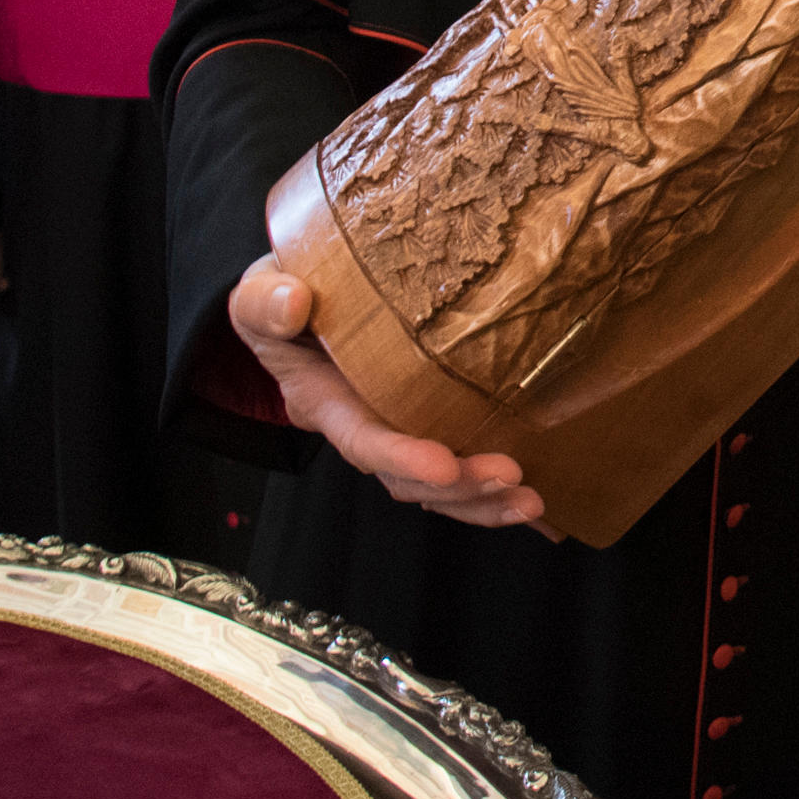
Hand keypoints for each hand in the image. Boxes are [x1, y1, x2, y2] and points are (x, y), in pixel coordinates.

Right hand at [228, 256, 544, 528]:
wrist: (302, 299)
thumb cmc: (282, 298)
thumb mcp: (260, 295)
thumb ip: (265, 302)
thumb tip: (293, 303)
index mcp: (325, 402)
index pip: (363, 439)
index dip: (401, 457)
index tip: (444, 465)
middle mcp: (365, 427)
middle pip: (410, 477)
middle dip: (460, 487)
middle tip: (511, 478)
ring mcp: (400, 428)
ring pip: (440, 484)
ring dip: (484, 499)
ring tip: (532, 504)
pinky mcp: (430, 420)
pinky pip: (462, 464)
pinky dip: (495, 491)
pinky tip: (537, 502)